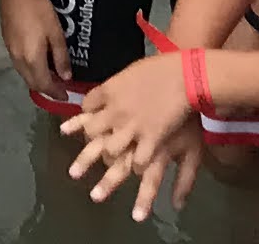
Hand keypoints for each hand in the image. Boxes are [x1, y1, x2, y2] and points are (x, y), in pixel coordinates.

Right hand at [0, 0, 77, 106]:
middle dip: (46, 89)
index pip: (44, 85)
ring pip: (24, 75)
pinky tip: (38, 61)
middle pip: (32, 83)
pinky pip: (19, 64)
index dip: (55, 93)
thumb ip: (61, 57)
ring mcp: (10, 51)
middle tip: (60, 88)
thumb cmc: (39, 10)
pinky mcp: (7, 42)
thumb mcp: (56, 33)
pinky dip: (30, 70)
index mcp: (32, 59)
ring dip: (37, 80)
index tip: (65, 96)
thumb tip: (66, 77)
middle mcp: (19, 60)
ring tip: (51, 76)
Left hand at [61, 50, 205, 217]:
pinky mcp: (151, 139)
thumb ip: (117, 86)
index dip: (82, 121)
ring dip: (108, 169)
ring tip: (99, 191)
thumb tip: (107, 95)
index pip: (86, 108)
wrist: (184, 74)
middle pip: (92, 134)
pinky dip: (137, 169)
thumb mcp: (131, 72)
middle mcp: (115, 111)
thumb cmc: (160, 68)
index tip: (81, 130)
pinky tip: (136, 175)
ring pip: (110, 153)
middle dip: (85, 155)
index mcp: (109, 91)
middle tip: (74, 174)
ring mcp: (132, 126)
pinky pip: (138, 162)